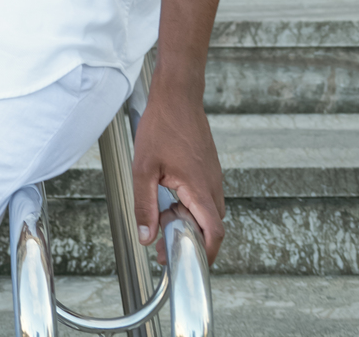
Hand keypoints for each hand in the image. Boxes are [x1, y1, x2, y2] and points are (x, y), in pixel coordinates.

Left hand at [132, 76, 225, 264]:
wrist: (178, 94)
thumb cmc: (162, 125)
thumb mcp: (144, 168)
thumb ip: (145, 205)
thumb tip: (146, 237)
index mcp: (199, 188)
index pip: (214, 232)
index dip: (206, 253)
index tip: (190, 263)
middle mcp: (212, 184)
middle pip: (212, 226)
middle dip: (191, 239)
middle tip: (165, 242)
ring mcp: (212, 175)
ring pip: (208, 211)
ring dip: (190, 221)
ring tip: (163, 217)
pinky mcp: (208, 167)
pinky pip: (205, 195)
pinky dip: (191, 205)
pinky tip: (170, 197)